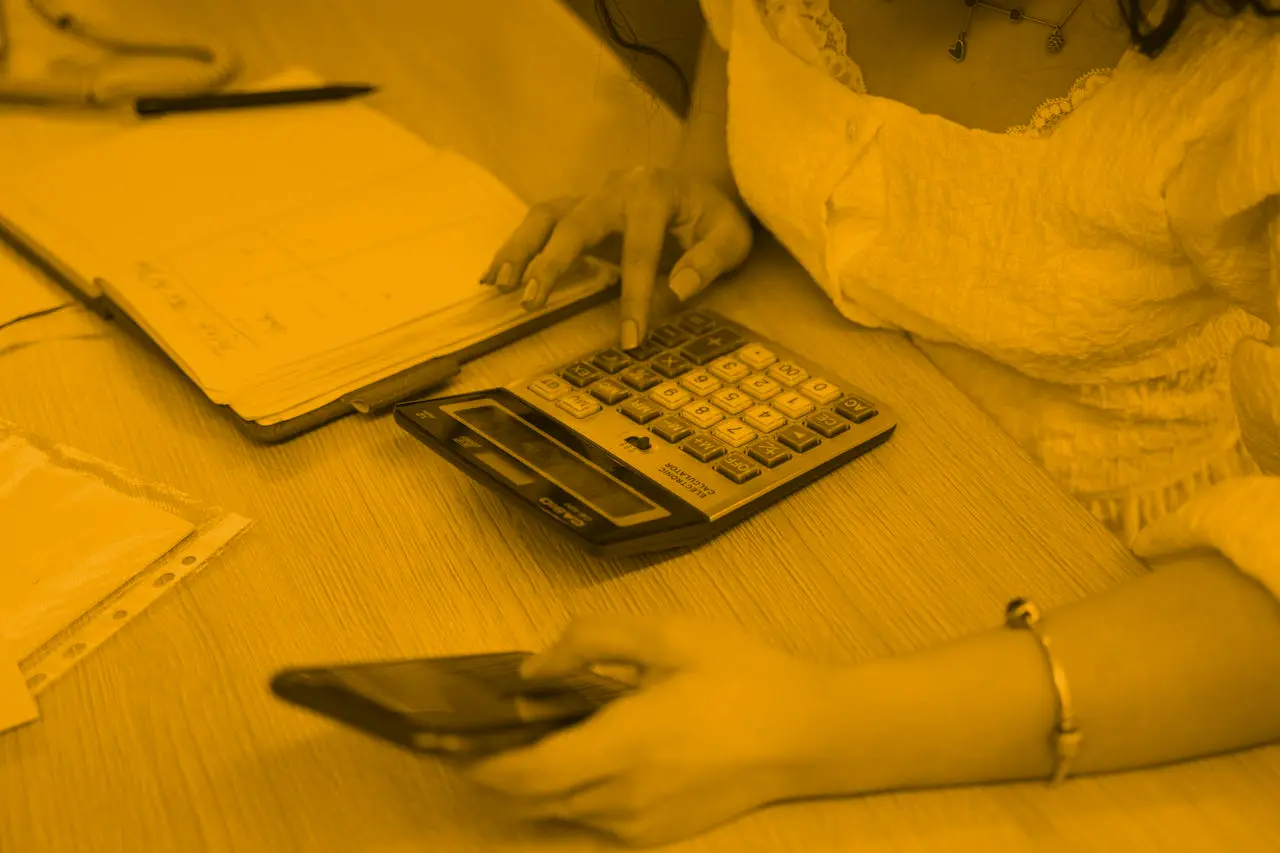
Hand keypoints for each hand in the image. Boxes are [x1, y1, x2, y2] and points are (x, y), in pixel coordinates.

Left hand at [462, 615, 838, 847]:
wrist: (810, 734)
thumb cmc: (742, 675)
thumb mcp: (668, 634)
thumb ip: (591, 641)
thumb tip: (534, 668)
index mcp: (623, 744)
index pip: (525, 773)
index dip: (478, 762)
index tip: (446, 740)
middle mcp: (623, 796)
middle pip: (531, 800)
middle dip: (494, 773)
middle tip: (469, 738)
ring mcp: (642, 823)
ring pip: (560, 812)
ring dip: (534, 784)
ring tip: (523, 740)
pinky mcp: (659, 834)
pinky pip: (595, 819)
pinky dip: (572, 794)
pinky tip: (583, 756)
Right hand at [479, 168, 753, 348]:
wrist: (700, 188)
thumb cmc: (714, 217)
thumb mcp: (731, 237)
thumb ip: (708, 261)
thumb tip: (677, 288)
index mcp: (654, 192)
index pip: (640, 249)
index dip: (634, 296)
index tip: (629, 338)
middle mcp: (615, 187)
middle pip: (576, 222)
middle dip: (552, 262)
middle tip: (532, 301)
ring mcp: (591, 194)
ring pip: (546, 216)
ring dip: (520, 250)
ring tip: (499, 286)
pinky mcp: (578, 207)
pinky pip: (540, 223)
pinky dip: (516, 248)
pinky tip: (494, 277)